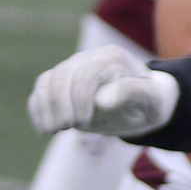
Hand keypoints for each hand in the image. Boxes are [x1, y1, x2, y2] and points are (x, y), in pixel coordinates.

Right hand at [27, 45, 178, 136]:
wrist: (144, 103)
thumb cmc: (150, 101)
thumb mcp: (152, 99)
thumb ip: (132, 93)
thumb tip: (102, 99)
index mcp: (112, 58)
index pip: (86, 73)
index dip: (79, 97)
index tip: (82, 123)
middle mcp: (89, 59)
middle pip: (62, 75)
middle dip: (60, 103)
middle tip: (64, 128)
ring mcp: (73, 69)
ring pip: (47, 80)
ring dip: (45, 106)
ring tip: (51, 131)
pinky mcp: (63, 82)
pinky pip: (42, 90)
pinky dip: (38, 108)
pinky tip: (44, 129)